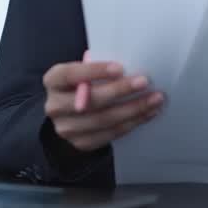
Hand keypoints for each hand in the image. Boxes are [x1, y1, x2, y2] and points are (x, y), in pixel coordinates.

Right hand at [43, 59, 163, 151]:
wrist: (70, 113)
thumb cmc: (83, 83)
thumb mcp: (83, 70)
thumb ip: (97, 68)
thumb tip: (130, 65)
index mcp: (53, 81)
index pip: (71, 74)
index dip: (95, 71)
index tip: (120, 68)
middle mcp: (55, 106)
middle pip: (90, 101)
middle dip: (120, 91)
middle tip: (144, 82)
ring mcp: (66, 128)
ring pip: (104, 120)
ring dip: (133, 109)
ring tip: (154, 99)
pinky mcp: (81, 143)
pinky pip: (110, 134)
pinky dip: (132, 123)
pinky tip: (147, 113)